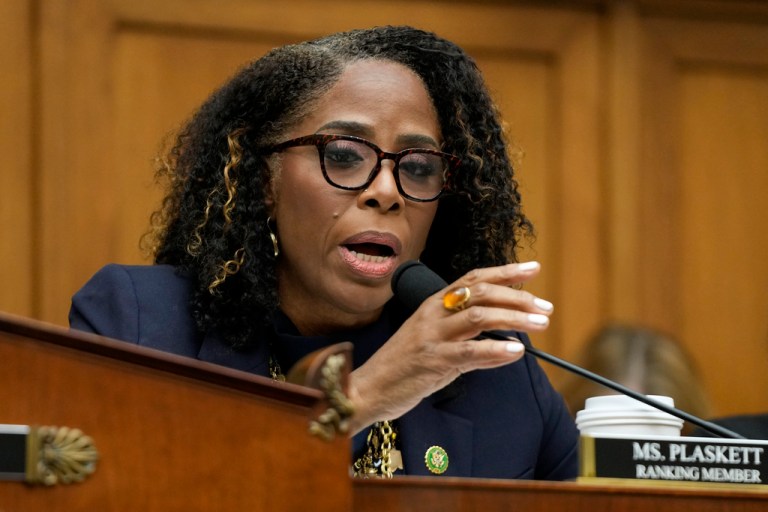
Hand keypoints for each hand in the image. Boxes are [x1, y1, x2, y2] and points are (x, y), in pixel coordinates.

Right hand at [347, 261, 553, 433]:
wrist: (369, 388)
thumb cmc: (404, 365)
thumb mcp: (434, 341)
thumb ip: (466, 335)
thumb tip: (507, 336)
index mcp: (434, 304)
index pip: (473, 278)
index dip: (505, 272)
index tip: (533, 268)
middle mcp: (433, 314)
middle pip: (480, 293)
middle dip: (518, 297)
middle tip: (545, 308)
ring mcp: (432, 336)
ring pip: (479, 317)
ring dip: (514, 318)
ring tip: (539, 324)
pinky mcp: (432, 361)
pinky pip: (470, 353)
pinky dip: (496, 351)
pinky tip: (515, 351)